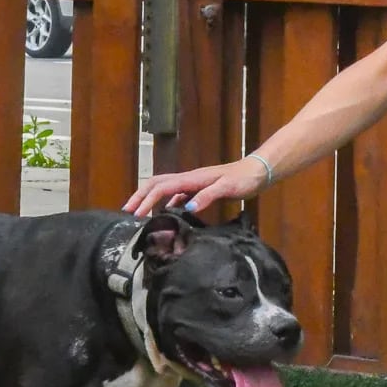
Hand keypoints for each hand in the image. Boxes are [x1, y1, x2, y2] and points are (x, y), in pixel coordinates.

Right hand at [124, 157, 268, 217]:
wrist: (259, 172)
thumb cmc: (244, 178)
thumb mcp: (227, 188)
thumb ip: (208, 196)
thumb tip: (185, 208)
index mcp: (192, 178)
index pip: (162, 187)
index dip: (146, 200)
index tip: (135, 214)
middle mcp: (190, 179)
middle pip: (157, 184)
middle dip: (140, 196)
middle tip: (128, 212)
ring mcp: (194, 183)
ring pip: (165, 188)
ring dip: (150, 198)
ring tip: (140, 213)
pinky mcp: (201, 189)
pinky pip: (177, 194)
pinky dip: (166, 202)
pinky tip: (167, 213)